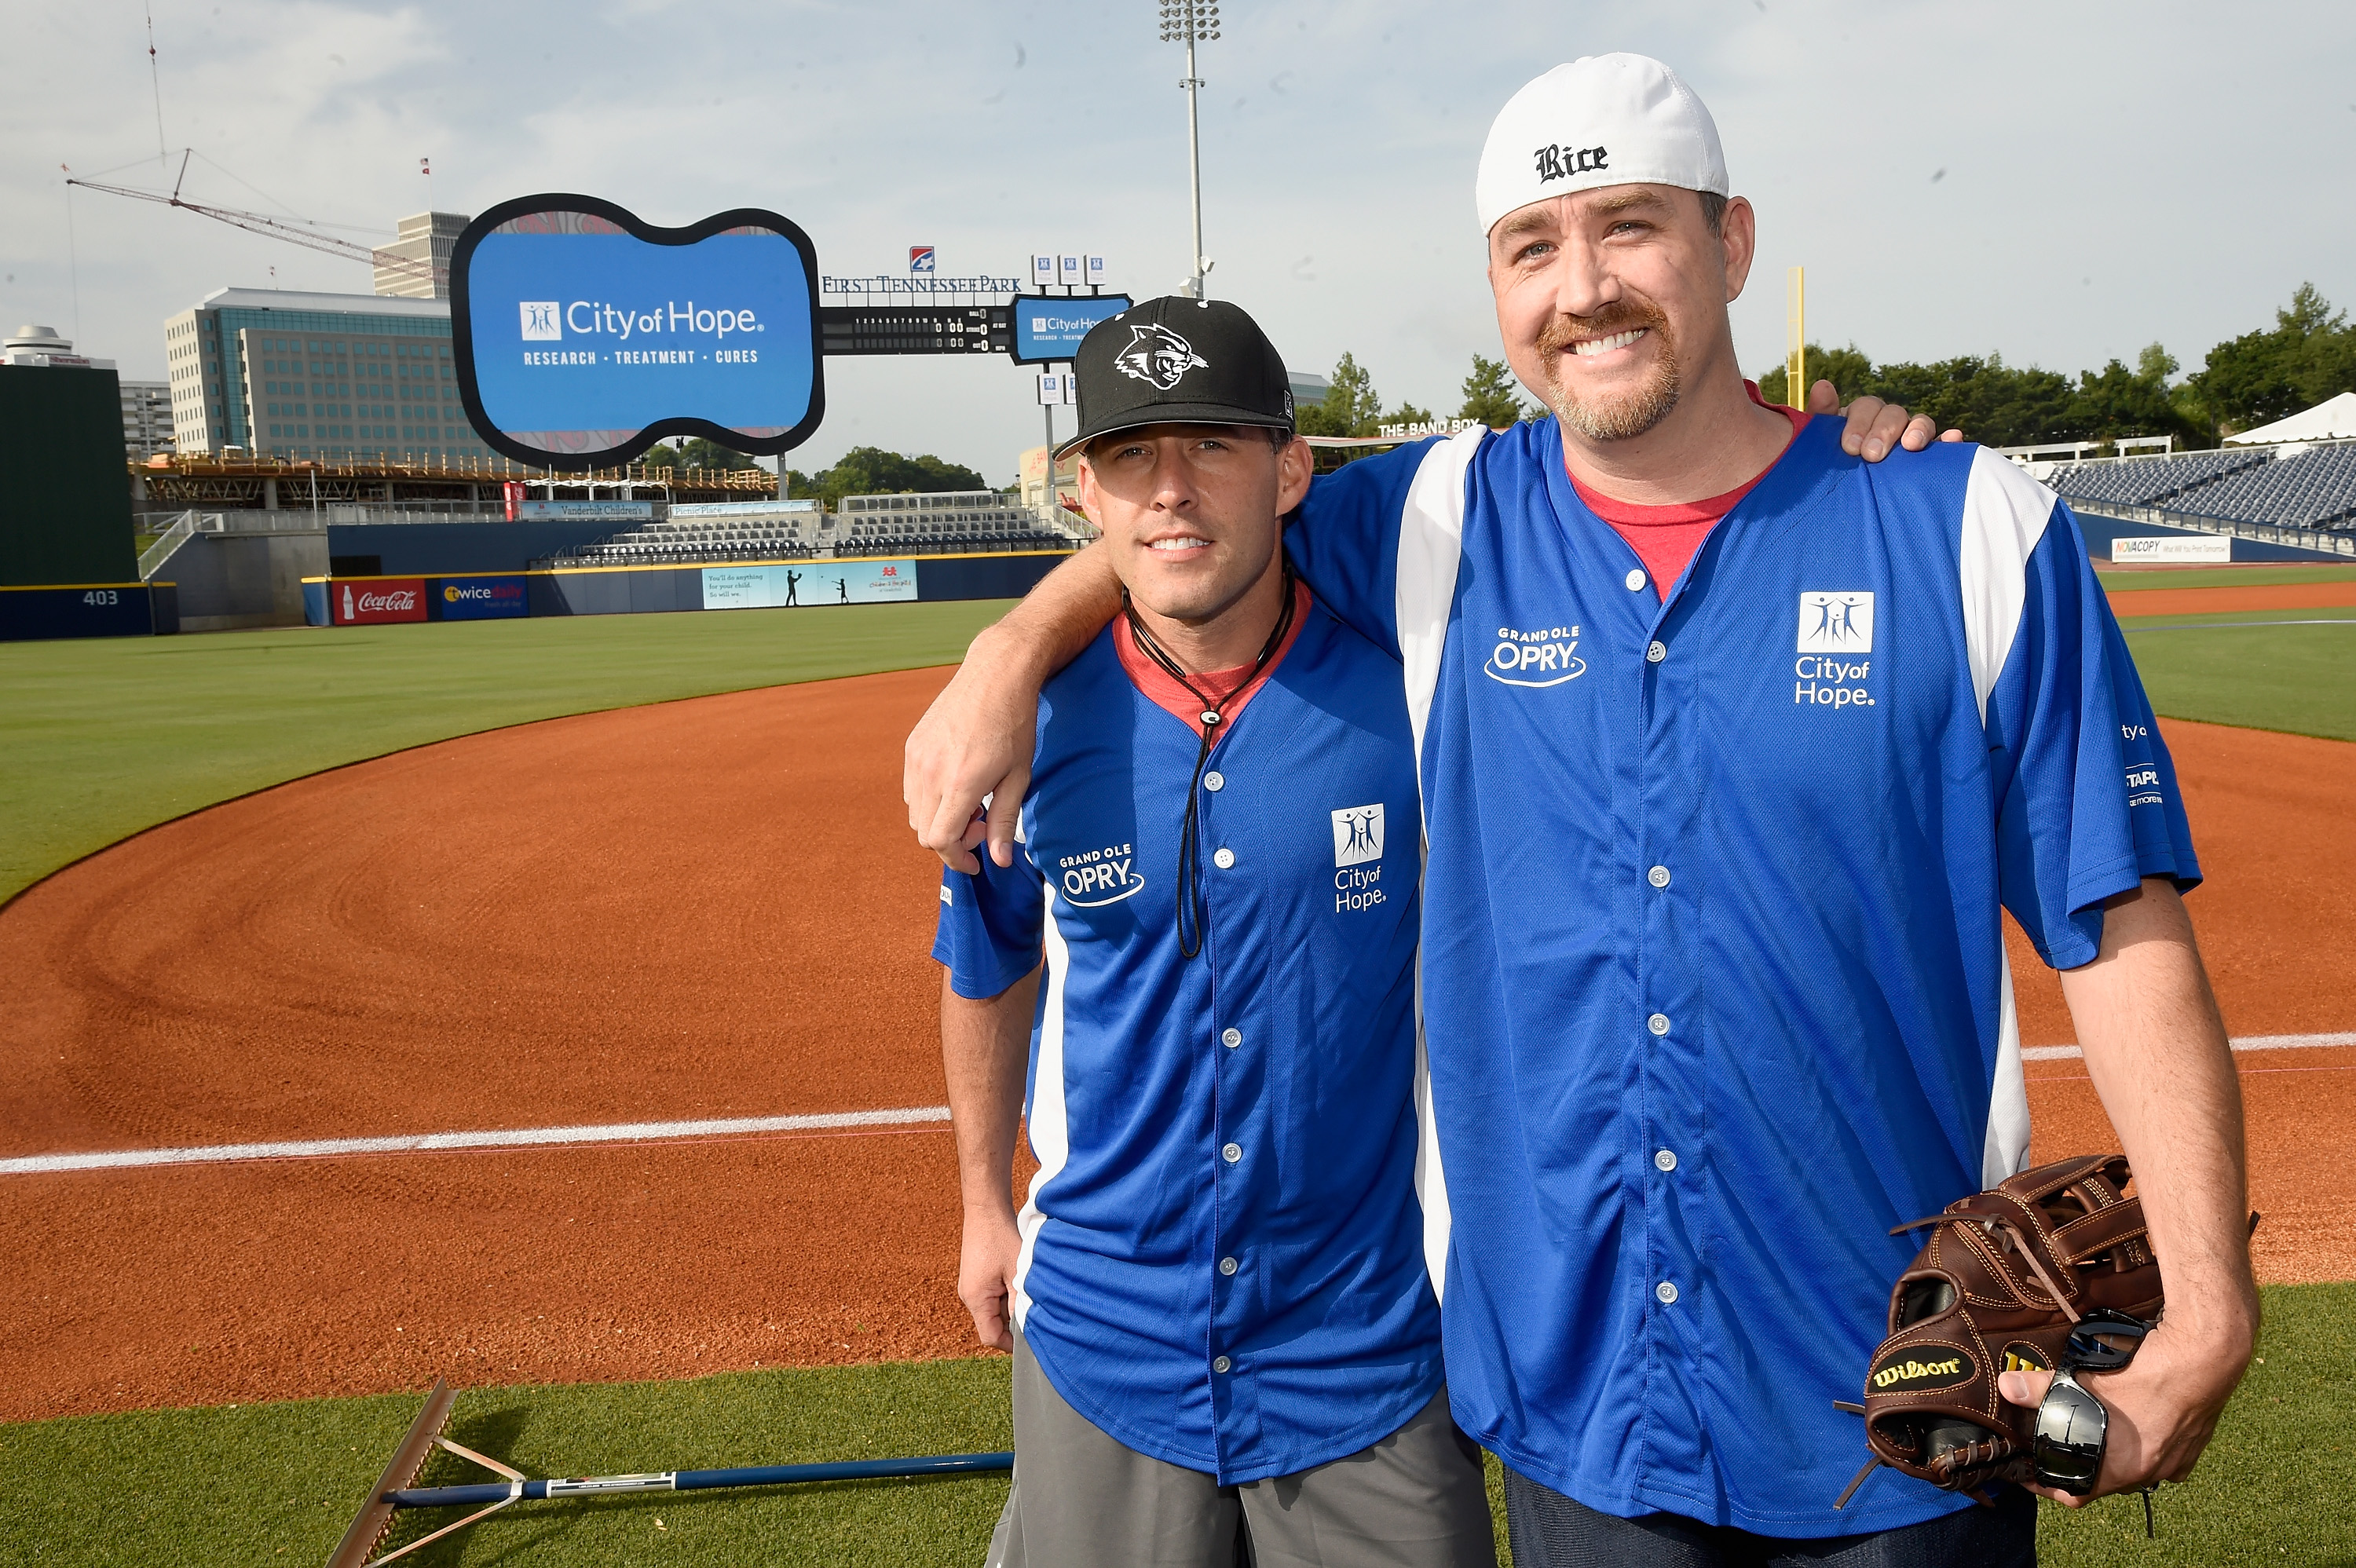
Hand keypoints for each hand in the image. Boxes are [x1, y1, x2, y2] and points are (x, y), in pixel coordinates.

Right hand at [905, 628, 1039, 872]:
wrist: (996, 675)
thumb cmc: (1014, 725)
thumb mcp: (1018, 777)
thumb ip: (1003, 822)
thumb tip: (999, 861)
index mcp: (960, 783)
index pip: (940, 841)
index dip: (957, 859)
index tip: (975, 861)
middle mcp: (930, 772)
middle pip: (924, 832)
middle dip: (952, 840)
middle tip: (981, 823)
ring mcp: (916, 758)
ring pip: (914, 813)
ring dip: (939, 820)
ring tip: (970, 801)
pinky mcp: (911, 746)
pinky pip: (910, 789)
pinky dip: (929, 800)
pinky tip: (955, 783)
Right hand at [958, 1207, 1022, 1351]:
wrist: (985, 1209)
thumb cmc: (1001, 1237)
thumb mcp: (1018, 1273)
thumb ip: (1020, 1304)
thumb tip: (1026, 1329)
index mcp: (976, 1299)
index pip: (990, 1338)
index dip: (1011, 1343)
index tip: (1031, 1337)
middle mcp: (968, 1297)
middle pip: (992, 1325)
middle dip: (1013, 1322)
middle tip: (1033, 1307)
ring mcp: (970, 1288)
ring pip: (993, 1311)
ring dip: (1010, 1306)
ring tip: (1024, 1287)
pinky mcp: (975, 1279)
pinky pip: (991, 1298)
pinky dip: (1006, 1295)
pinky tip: (1017, 1278)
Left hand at [1810, 379, 1963, 460]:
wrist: (1844, 499)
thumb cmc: (1829, 467)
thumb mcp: (1818, 445)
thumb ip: (1819, 418)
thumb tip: (1823, 386)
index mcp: (1860, 418)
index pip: (1866, 407)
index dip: (1860, 422)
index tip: (1850, 447)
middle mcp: (1887, 424)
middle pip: (1893, 413)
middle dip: (1884, 431)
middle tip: (1872, 455)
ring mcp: (1909, 438)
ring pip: (1920, 423)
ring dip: (1918, 430)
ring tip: (1911, 446)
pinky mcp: (1928, 456)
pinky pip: (1942, 444)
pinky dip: (1949, 440)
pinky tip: (1954, 438)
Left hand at [1995, 1315, 2253, 1503]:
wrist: (2205, 1357)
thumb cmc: (2146, 1372)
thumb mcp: (2084, 1378)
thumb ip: (2042, 1388)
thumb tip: (2006, 1388)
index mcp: (2124, 1467)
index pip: (2077, 1494)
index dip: (2049, 1487)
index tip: (2030, 1476)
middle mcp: (2152, 1472)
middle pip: (2105, 1482)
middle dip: (2079, 1467)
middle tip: (2056, 1448)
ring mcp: (2177, 1461)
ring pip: (2135, 1469)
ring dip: (2113, 1457)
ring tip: (2094, 1434)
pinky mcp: (2194, 1445)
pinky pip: (2163, 1457)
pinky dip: (2144, 1446)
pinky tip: (2134, 1428)